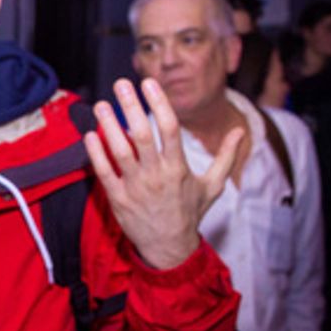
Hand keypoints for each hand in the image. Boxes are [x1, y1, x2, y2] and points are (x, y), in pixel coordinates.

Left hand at [83, 78, 240, 268]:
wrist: (169, 247)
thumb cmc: (190, 213)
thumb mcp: (212, 186)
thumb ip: (225, 156)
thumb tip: (241, 132)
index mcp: (178, 168)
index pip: (170, 128)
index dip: (159, 103)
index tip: (149, 83)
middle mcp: (156, 175)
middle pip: (142, 134)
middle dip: (131, 107)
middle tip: (121, 84)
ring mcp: (135, 186)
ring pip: (119, 151)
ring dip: (109, 126)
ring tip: (101, 105)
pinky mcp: (118, 198)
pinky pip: (104, 172)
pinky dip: (96, 153)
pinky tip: (89, 135)